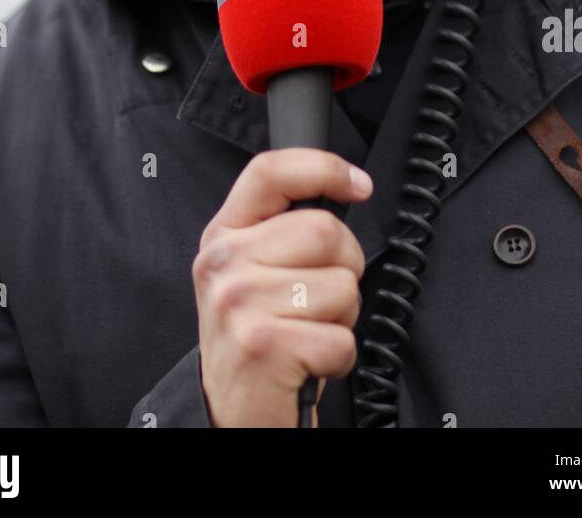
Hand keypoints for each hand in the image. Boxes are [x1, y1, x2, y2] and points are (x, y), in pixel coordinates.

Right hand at [194, 148, 372, 427]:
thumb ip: (281, 227)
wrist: (233, 412)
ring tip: (309, 331)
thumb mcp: (253, 270)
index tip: (358, 185)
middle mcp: (223, 263)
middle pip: (325, 230)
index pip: (270, 172)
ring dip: (343, 317)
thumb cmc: (259, 336)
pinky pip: (341, 338)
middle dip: (346, 267)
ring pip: (342, 285)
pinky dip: (340, 357)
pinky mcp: (263, 346)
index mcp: (223, 234)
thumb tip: (346, 188)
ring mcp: (239, 303)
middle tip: (321, 298)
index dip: (323, 168)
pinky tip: (310, 363)